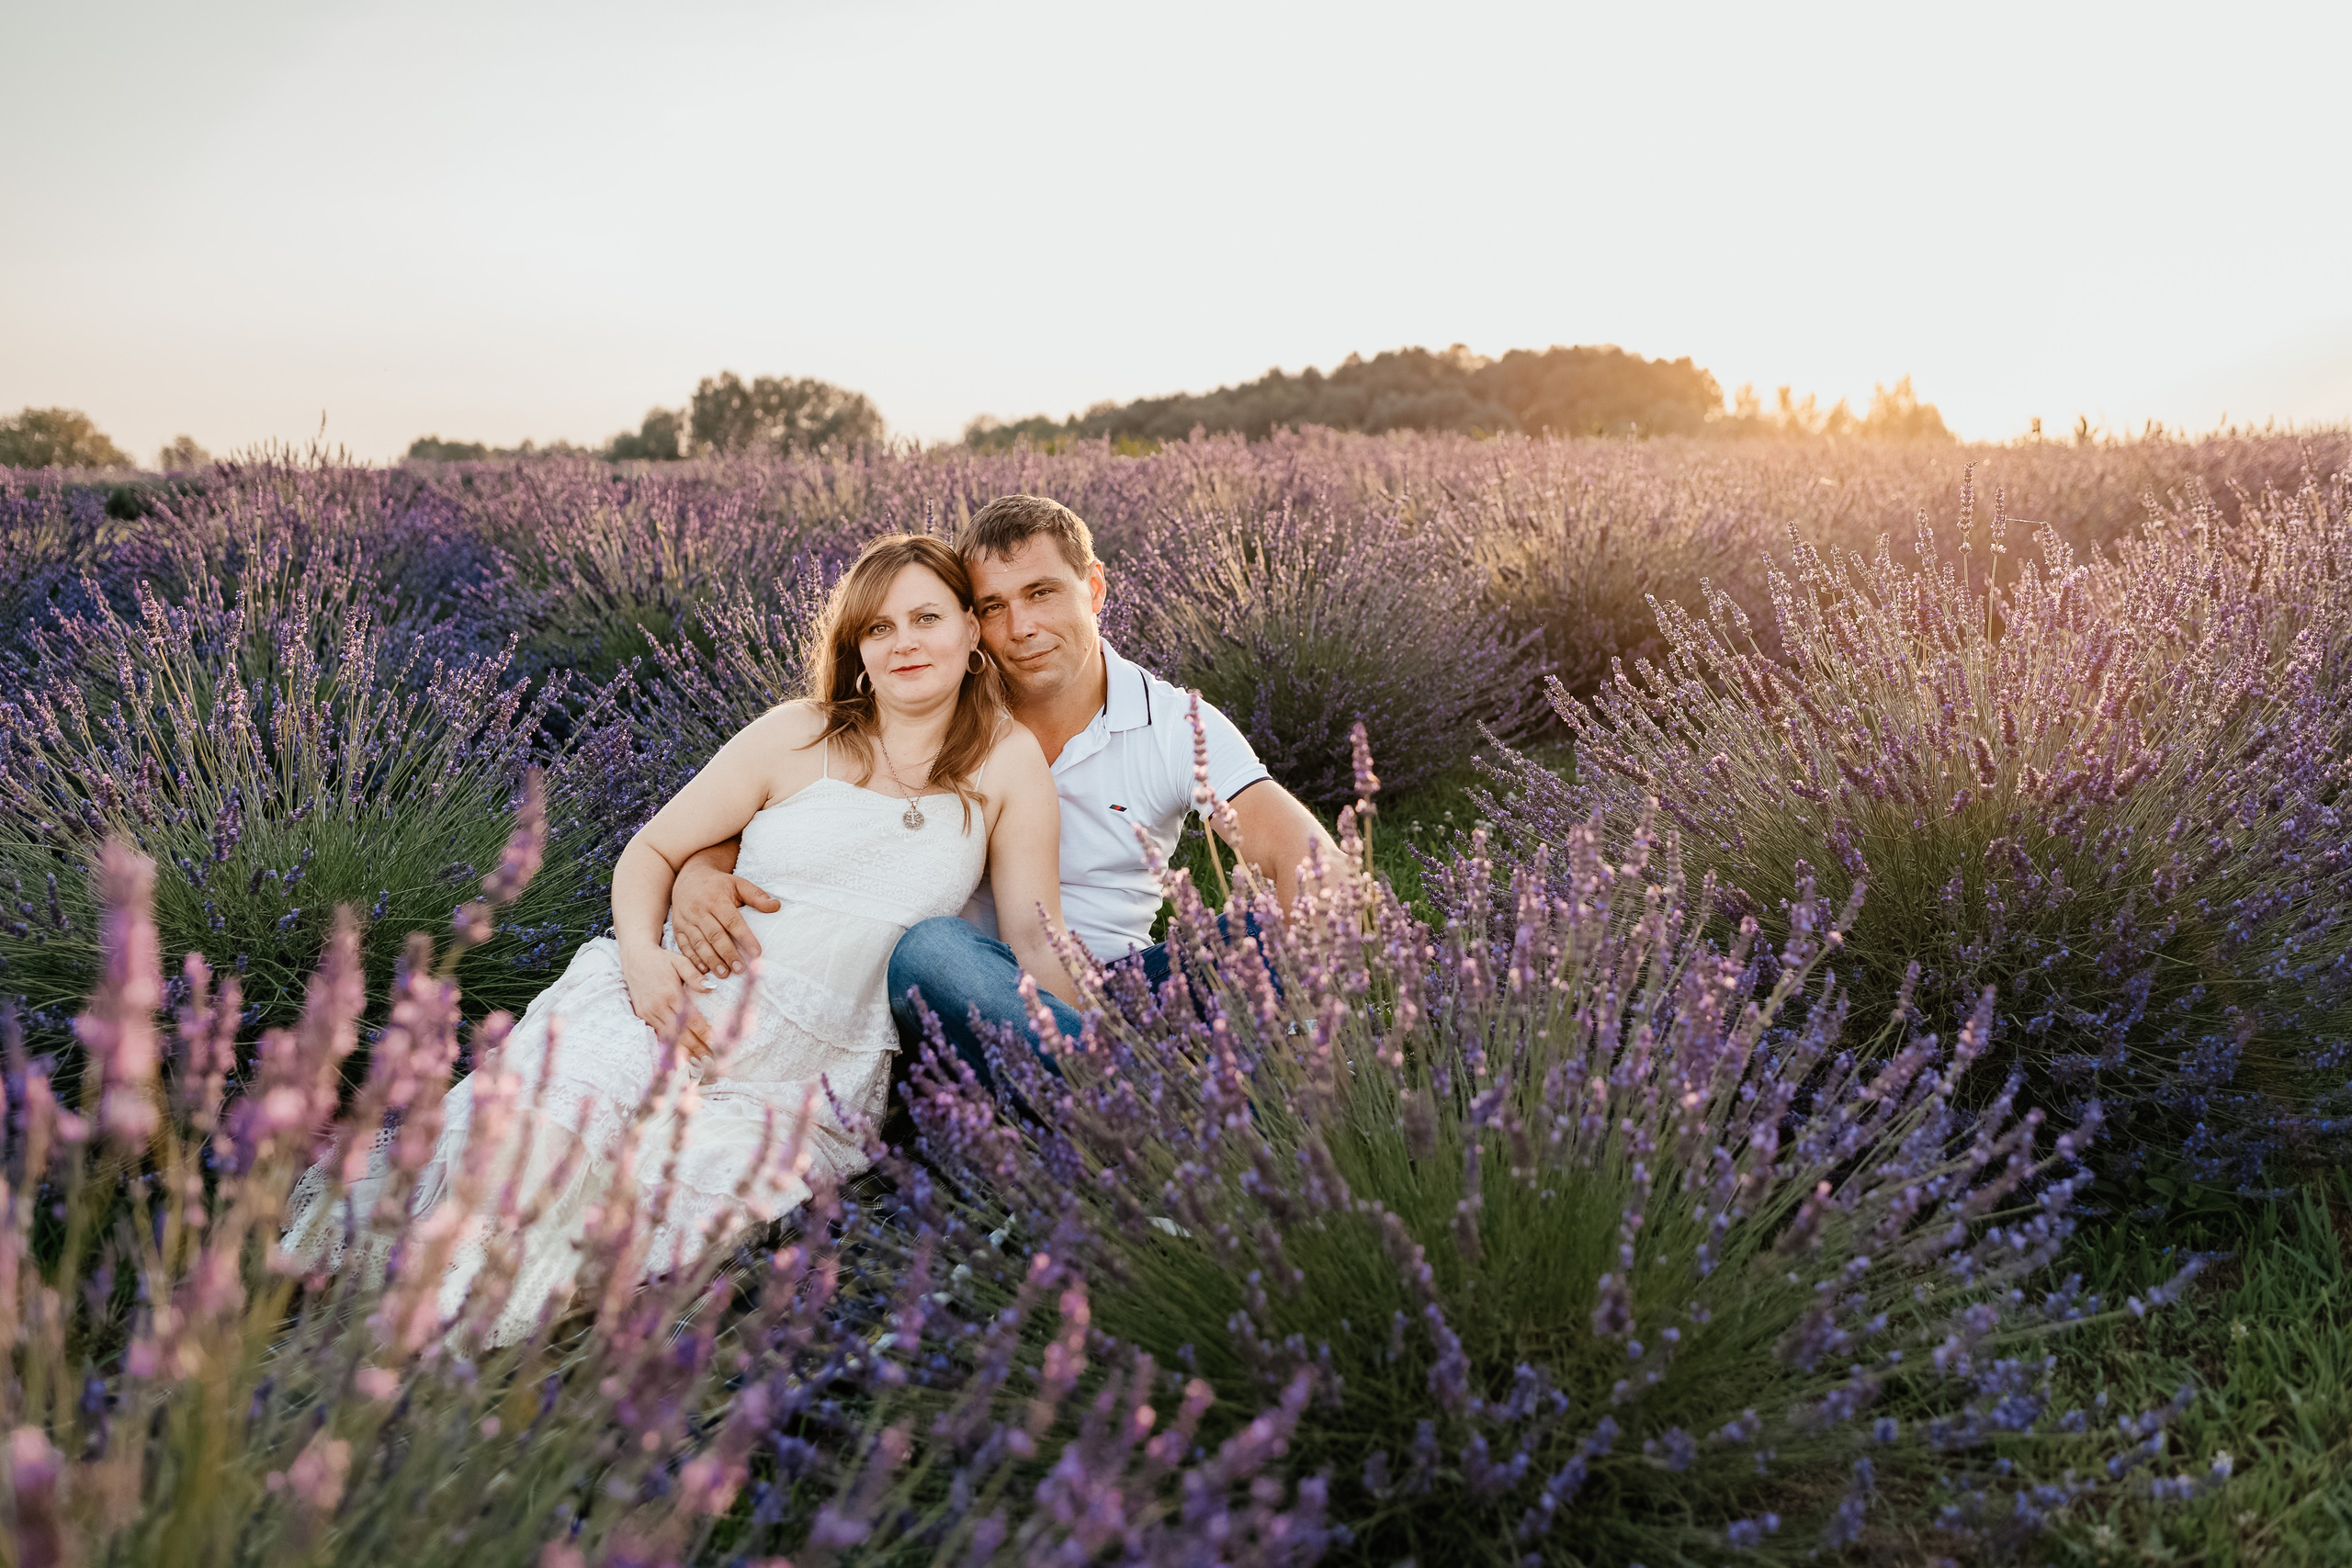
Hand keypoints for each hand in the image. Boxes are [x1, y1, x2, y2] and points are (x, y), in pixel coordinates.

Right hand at [619, 944, 716, 1063]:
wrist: (635, 958)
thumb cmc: (661, 960)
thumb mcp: (680, 962)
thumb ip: (695, 976)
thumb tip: (711, 988)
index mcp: (671, 994)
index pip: (691, 1020)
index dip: (704, 1033)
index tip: (716, 1043)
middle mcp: (659, 1007)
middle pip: (680, 1033)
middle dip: (696, 1047)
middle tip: (711, 1059)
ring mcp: (649, 1013)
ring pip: (668, 1037)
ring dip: (683, 1049)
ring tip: (698, 1060)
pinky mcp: (642, 1015)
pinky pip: (657, 1033)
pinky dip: (669, 1043)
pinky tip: (678, 1052)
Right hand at [673, 860, 779, 977]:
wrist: (688, 877)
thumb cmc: (717, 884)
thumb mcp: (738, 884)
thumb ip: (757, 896)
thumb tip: (776, 906)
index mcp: (716, 900)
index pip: (733, 922)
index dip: (745, 938)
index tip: (757, 953)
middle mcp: (699, 911)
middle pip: (715, 936)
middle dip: (728, 954)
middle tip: (741, 970)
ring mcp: (686, 921)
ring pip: (699, 944)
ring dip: (712, 960)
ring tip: (724, 974)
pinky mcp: (677, 928)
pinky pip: (684, 946)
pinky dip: (694, 960)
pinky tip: (704, 970)